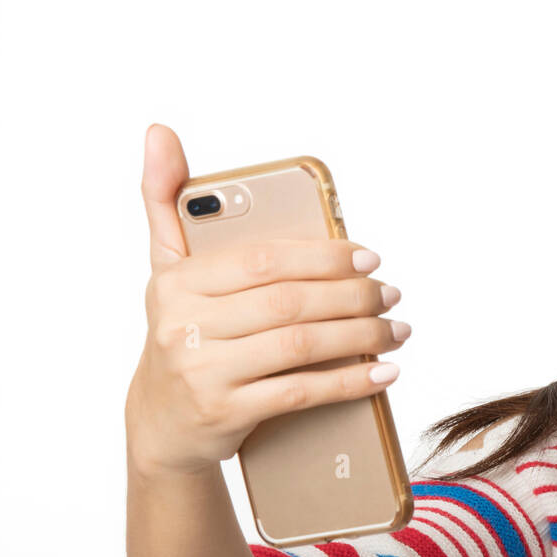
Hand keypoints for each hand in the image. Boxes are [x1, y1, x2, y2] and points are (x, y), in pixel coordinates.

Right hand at [125, 124, 409, 478]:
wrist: (162, 424)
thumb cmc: (183, 333)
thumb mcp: (167, 268)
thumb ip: (166, 200)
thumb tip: (160, 131)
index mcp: (178, 282)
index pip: (264, 260)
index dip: (324, 256)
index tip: (370, 257)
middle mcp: (184, 326)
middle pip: (289, 302)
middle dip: (353, 296)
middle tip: (392, 295)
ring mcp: (203, 373)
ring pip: (300, 345)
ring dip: (361, 337)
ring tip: (396, 330)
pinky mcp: (225, 413)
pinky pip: (301, 392)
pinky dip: (350, 382)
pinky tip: (383, 373)